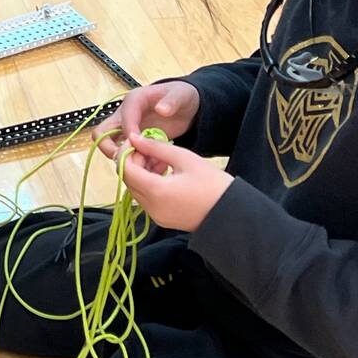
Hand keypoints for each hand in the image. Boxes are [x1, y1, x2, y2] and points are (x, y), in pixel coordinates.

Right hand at [94, 80, 198, 161]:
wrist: (185, 106)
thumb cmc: (180, 97)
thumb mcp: (180, 95)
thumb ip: (172, 101)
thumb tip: (161, 109)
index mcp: (134, 101)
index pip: (122, 117)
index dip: (129, 132)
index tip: (141, 145)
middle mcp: (123, 115)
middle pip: (101, 133)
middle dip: (111, 149)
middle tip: (129, 159)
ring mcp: (125, 129)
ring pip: (109, 146)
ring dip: (122, 157)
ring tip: (144, 164)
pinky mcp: (131, 141)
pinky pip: (123, 153)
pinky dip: (133, 162)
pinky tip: (151, 166)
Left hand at [118, 131, 232, 233]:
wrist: (232, 213)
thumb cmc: (212, 183)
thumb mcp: (184, 158)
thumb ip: (156, 147)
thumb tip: (134, 138)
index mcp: (155, 191)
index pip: (125, 169)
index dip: (127, 153)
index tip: (138, 141)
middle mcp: (150, 207)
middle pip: (128, 180)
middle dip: (135, 161)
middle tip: (151, 149)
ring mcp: (155, 215)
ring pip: (136, 189)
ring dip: (142, 172)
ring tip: (162, 159)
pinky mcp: (161, 219)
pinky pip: (146, 198)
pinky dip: (149, 184)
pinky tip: (166, 172)